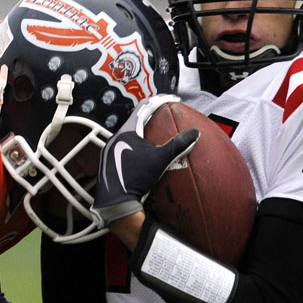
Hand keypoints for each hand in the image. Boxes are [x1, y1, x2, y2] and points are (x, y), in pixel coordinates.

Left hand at [90, 95, 197, 227]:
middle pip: (135, 119)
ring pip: (129, 134)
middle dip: (151, 115)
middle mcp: (115, 137)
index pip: (144, 108)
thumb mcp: (160, 160)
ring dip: (143, 131)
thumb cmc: (136, 179)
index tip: (173, 100)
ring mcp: (109, 150)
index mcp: (126, 131)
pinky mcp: (108, 161)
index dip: (160, 101)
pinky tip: (143, 152)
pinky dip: (136, 144)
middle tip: (165, 114)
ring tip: (156, 132)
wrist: (116, 202)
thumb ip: (177, 145)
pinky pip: (124, 146)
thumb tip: (195, 133)